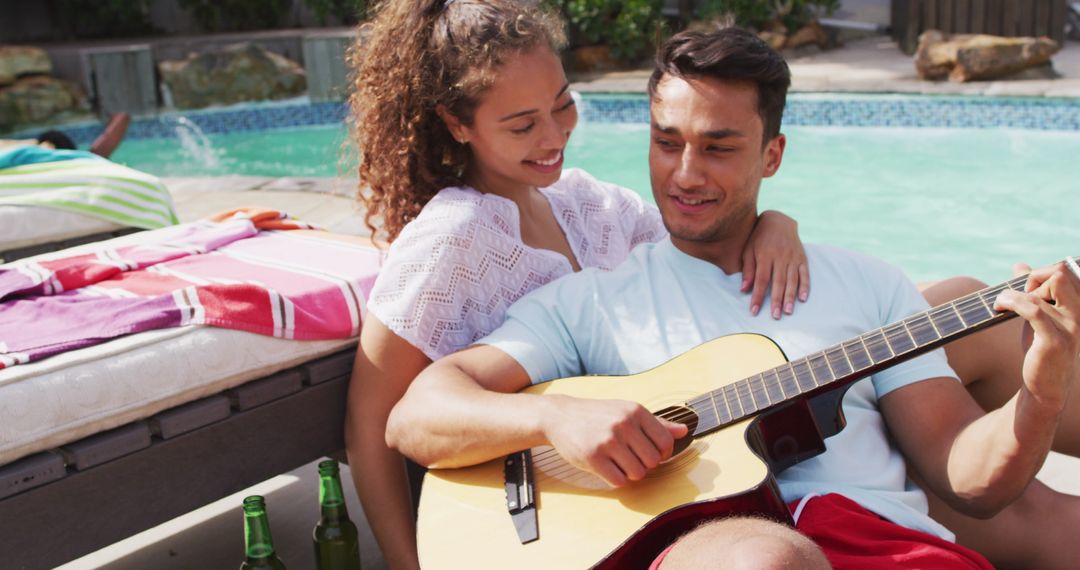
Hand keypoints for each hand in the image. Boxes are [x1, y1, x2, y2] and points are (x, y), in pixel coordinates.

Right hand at [541, 396, 688, 487]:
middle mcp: (623, 424)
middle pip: (653, 462)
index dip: (661, 454)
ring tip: (618, 462)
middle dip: (644, 465)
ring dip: (630, 473)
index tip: (648, 453)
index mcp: (635, 411)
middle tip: (630, 458)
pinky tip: (607, 467)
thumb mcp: (627, 412)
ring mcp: (608, 441)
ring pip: (637, 473)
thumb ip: (658, 423)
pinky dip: (616, 479)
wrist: (560, 416)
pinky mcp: (593, 458)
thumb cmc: (598, 415)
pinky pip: (619, 481)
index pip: (666, 443)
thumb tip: (685, 431)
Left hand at [741, 210, 809, 319]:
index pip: (761, 280)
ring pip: (792, 280)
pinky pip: (805, 273)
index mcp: (765, 256)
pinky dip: (805, 286)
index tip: (754, 311)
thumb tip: (743, 289)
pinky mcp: (802, 258)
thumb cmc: (759, 238)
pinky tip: (803, 299)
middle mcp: (780, 257)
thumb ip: (748, 270)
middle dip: (776, 300)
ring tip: (788, 311)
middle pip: (778, 282)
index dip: (758, 296)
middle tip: (775, 316)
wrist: (778, 221)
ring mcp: (792, 258)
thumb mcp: (748, 250)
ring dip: (790, 297)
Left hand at [994, 261, 1079, 410]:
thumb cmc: (1041, 349)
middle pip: (1060, 274)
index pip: (1065, 271)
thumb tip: (1019, 266)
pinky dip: (1012, 302)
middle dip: (1034, 278)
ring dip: (1013, 293)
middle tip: (1016, 295)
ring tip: (1000, 302)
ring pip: (1041, 292)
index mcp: (1079, 306)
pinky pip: (1033, 310)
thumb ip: (1032, 291)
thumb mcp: (1038, 317)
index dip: (1041, 273)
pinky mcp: (1054, 341)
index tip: (1025, 289)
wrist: (1045, 387)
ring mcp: (1070, 328)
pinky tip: (999, 307)